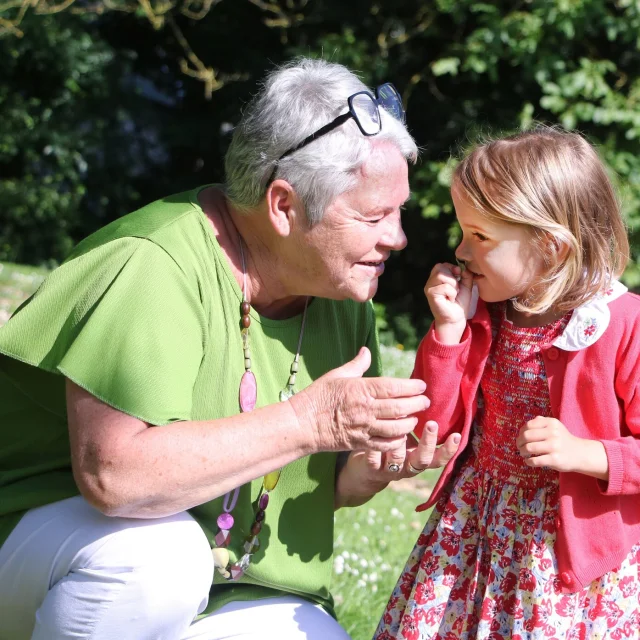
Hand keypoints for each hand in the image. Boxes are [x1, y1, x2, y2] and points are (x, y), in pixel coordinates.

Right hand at [289, 347, 429, 453]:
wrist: (302, 424)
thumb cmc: (317, 396)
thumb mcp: (336, 375)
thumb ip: (356, 365)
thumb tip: (366, 351)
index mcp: (359, 389)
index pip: (393, 387)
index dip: (411, 386)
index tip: (421, 385)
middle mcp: (364, 409)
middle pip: (399, 406)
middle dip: (417, 404)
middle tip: (426, 401)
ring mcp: (363, 428)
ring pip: (396, 427)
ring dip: (410, 422)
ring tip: (416, 418)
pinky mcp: (360, 443)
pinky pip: (385, 444)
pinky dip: (397, 440)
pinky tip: (402, 435)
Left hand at [335, 420, 460, 507]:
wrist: (364, 471)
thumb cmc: (389, 446)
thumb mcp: (406, 438)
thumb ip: (416, 425)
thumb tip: (425, 396)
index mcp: (418, 459)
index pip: (439, 458)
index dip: (449, 449)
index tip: (456, 434)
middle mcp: (408, 467)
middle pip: (423, 460)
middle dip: (428, 441)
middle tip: (432, 423)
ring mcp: (390, 470)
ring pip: (399, 458)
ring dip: (400, 441)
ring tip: (398, 424)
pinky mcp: (372, 469)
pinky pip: (376, 458)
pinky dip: (377, 445)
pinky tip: (376, 432)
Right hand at [425, 262, 473, 343]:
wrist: (456, 318)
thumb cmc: (459, 302)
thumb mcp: (465, 285)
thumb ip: (465, 274)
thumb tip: (462, 267)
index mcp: (437, 278)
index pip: (441, 264)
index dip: (452, 268)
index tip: (459, 276)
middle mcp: (431, 281)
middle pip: (440, 267)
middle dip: (452, 277)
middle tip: (456, 288)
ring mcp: (429, 288)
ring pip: (441, 276)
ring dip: (453, 285)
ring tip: (453, 294)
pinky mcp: (430, 294)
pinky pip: (444, 286)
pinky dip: (452, 292)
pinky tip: (450, 299)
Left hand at [516, 416, 608, 478]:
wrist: (580, 454)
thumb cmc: (562, 440)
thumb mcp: (555, 426)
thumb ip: (540, 422)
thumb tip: (524, 427)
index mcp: (551, 423)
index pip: (528, 425)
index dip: (521, 432)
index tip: (521, 437)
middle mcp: (553, 433)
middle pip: (526, 436)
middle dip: (519, 442)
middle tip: (519, 446)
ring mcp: (554, 446)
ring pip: (529, 448)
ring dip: (522, 452)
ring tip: (523, 453)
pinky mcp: (555, 459)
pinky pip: (535, 460)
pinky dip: (528, 461)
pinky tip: (528, 461)